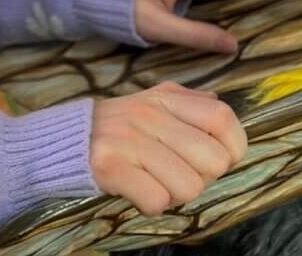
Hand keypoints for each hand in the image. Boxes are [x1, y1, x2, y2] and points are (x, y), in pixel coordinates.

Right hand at [90, 81, 247, 216]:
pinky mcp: (109, 165)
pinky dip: (151, 204)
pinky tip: (138, 190)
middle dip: (202, 177)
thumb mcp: (152, 101)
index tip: (218, 159)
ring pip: (189, 187)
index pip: (222, 118)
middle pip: (213, 161)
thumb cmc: (120, 126)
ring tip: (155, 181)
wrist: (68, 138)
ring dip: (175, 195)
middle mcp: (147, 114)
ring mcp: (128, 139)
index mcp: (163, 98)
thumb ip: (187, 101)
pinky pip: (157, 201)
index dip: (233, 146)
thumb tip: (219, 104)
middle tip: (176, 172)